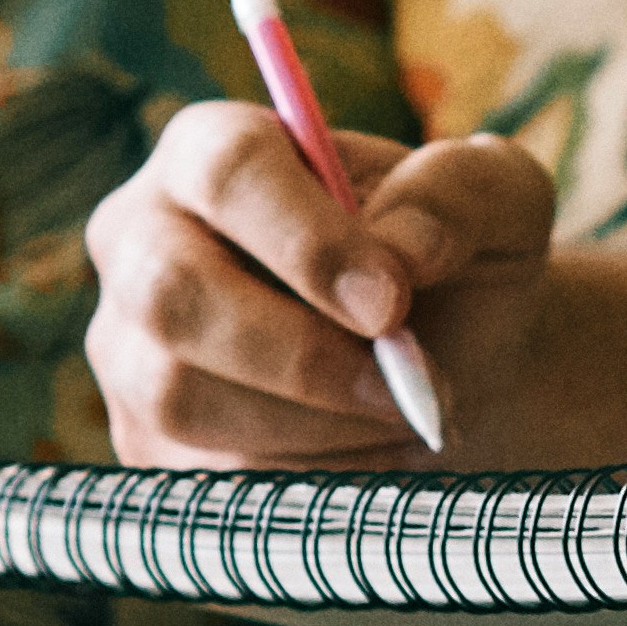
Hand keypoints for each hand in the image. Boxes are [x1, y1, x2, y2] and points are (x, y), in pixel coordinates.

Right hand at [82, 99, 557, 466]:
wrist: (444, 365)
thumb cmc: (457, 264)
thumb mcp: (497, 200)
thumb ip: (460, 192)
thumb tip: (402, 247)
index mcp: (214, 150)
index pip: (226, 171)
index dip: (305, 241)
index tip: (390, 304)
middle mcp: (143, 237)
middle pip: (170, 292)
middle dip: (299, 354)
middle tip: (400, 386)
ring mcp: (128, 345)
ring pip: (180, 396)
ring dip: (312, 423)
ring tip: (399, 414)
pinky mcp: (144, 439)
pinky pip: (199, 474)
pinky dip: (303, 474)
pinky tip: (363, 452)